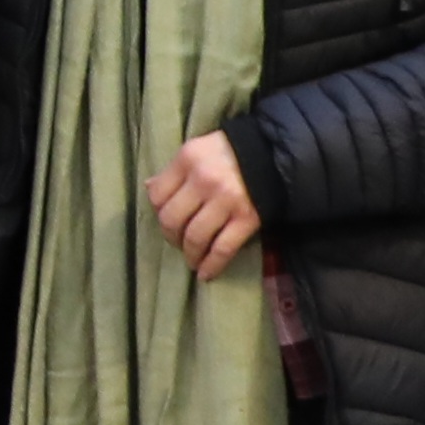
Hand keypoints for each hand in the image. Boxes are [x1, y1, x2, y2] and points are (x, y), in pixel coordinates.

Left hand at [143, 130, 265, 279]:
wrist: (275, 154)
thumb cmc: (231, 152)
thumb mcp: (198, 150)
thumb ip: (175, 170)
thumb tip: (149, 188)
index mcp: (188, 160)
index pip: (157, 196)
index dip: (158, 213)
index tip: (167, 220)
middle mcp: (204, 180)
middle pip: (172, 220)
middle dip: (172, 237)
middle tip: (178, 242)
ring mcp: (226, 200)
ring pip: (195, 238)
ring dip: (190, 254)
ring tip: (192, 259)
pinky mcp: (247, 218)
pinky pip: (223, 249)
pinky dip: (212, 266)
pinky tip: (206, 274)